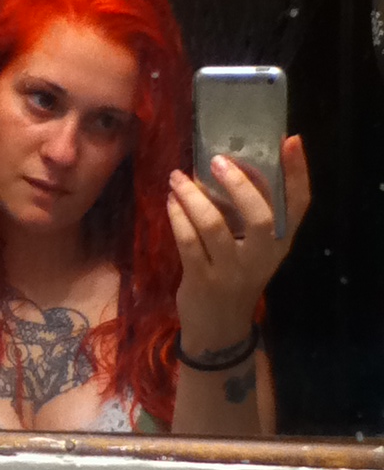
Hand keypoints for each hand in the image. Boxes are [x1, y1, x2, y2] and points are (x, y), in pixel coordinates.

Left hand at [166, 135, 310, 354]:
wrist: (219, 329)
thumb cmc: (235, 277)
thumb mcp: (252, 249)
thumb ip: (243, 214)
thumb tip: (219, 165)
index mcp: (280, 244)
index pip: (299, 205)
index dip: (297, 173)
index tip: (290, 140)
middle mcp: (261, 257)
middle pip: (260, 216)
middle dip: (238, 185)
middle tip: (217, 160)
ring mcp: (232, 271)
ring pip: (214, 226)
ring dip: (193, 197)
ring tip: (177, 177)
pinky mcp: (203, 280)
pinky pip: (189, 242)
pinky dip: (178, 217)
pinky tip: (170, 202)